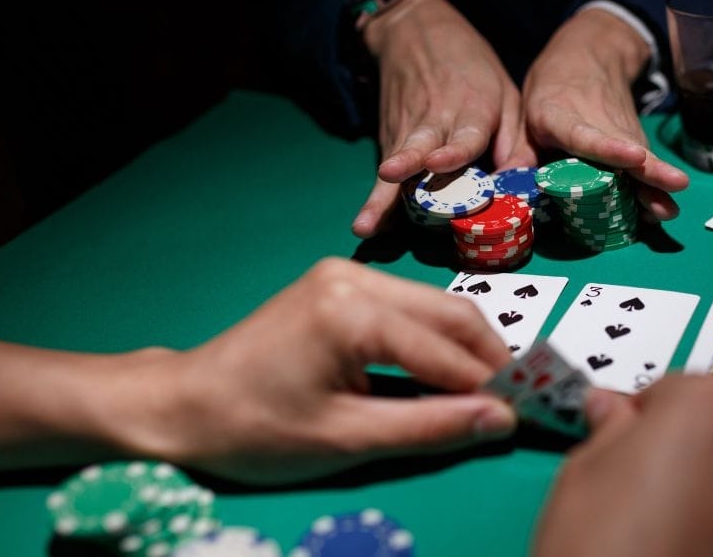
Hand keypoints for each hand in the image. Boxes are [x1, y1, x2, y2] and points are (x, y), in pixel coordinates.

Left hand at [102, 259, 514, 483]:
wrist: (182, 405)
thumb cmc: (256, 430)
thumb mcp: (347, 439)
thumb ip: (430, 427)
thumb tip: (501, 421)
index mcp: (351, 310)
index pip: (446, 349)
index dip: (492, 385)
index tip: (530, 415)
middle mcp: (353, 276)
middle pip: (450, 312)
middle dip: (489, 358)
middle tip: (518, 403)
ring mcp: (345, 273)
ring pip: (433, 305)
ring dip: (466, 348)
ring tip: (487, 393)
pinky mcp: (339, 282)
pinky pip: (408, 307)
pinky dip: (434, 339)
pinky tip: (445, 372)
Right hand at [351, 0, 527, 237]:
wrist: (415, 33)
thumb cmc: (472, 69)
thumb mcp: (506, 93)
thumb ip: (514, 141)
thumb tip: (518, 188)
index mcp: (471, 109)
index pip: (463, 135)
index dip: (452, 151)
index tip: (436, 162)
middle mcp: (434, 122)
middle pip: (418, 148)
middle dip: (404, 165)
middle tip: (388, 178)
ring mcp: (406, 131)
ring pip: (394, 166)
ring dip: (379, 196)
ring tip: (364, 224)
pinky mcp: (389, 139)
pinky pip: (387, 174)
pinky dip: (378, 199)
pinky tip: (368, 224)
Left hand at [519, 8, 689, 221]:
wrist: (590, 53)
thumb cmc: (552, 90)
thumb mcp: (528, 114)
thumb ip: (520, 153)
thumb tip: (504, 187)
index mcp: (561, 115)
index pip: (585, 134)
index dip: (609, 148)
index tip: (634, 157)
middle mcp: (598, 122)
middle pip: (626, 148)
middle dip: (650, 170)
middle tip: (673, 186)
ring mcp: (620, 130)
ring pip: (641, 158)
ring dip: (655, 184)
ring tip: (669, 210)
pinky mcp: (634, 138)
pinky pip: (643, 165)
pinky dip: (652, 187)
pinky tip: (660, 208)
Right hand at [533, 376, 712, 556]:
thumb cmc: (597, 550)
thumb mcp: (582, 477)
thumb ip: (611, 430)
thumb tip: (612, 409)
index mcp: (705, 406)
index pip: (687, 386)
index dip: (657, 413)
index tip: (637, 440)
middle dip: (710, 440)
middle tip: (666, 483)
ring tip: (694, 530)